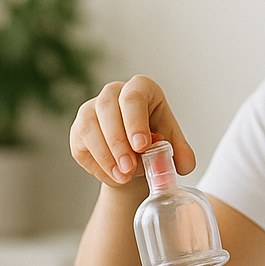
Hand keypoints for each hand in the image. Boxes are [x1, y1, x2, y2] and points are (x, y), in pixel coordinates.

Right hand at [69, 75, 195, 185]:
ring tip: (123, 177)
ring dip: (106, 155)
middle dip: (119, 141)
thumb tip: (186, 163)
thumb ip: (181, 153)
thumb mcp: (173, 147)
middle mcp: (113, 93)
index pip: (133, 97)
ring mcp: (92, 109)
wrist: (136, 160)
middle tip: (130, 168)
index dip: (135, 121)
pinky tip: (114, 177)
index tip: (141, 146)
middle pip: (108, 108)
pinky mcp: (78, 130)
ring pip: (90, 125)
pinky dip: (98, 165)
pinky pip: (82, 145)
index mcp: (141, 88)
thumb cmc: (155, 144)